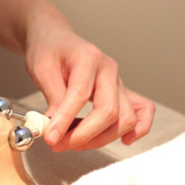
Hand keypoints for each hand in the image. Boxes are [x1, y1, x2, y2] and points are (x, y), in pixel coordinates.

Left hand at [26, 30, 154, 150]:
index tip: (51, 138)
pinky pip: (143, 111)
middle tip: (58, 144)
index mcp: (88, 58)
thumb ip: (53, 98)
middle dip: (84, 135)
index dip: (65, 121)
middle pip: (109, 111)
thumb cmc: (49, 51)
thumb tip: (55, 128)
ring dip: (101, 139)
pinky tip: (124, 140)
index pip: (81, 95)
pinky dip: (138, 128)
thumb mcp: (42, 69)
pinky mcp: (122, 92)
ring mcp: (119, 81)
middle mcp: (109, 69)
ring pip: (126, 118)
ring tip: (74, 144)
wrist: (57, 40)